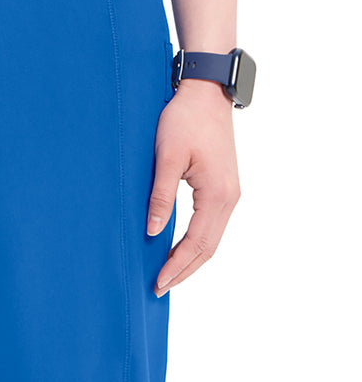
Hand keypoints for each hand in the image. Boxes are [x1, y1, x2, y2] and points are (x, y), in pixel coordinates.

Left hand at [147, 79, 240, 294]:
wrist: (207, 92)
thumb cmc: (184, 119)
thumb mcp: (167, 157)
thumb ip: (161, 196)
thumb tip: (152, 231)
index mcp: (217, 194)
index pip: (196, 243)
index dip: (176, 266)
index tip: (157, 283)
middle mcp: (229, 198)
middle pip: (208, 248)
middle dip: (184, 271)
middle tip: (159, 289)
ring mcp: (230, 193)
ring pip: (212, 239)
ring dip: (191, 260)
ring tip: (168, 276)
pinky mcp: (224, 187)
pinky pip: (212, 225)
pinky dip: (196, 243)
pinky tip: (179, 250)